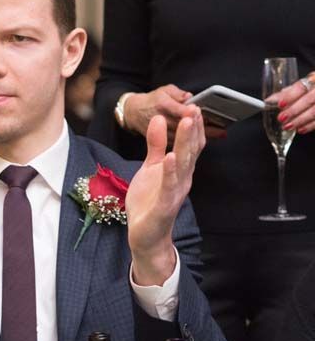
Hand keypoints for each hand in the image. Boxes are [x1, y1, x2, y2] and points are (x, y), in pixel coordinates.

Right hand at [124, 85, 224, 141]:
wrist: (134, 114)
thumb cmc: (152, 100)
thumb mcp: (164, 90)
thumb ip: (178, 93)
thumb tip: (190, 97)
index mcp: (162, 105)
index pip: (180, 111)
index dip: (192, 113)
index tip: (204, 113)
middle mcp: (162, 120)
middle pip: (185, 127)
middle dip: (204, 128)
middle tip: (221, 128)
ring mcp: (162, 133)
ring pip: (184, 138)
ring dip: (201, 136)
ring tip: (219, 133)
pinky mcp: (162, 141)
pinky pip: (180, 143)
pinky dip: (194, 141)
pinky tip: (207, 138)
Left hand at [126, 108, 205, 285]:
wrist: (145, 235)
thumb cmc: (150, 201)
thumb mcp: (150, 168)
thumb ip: (155, 145)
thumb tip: (157, 119)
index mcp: (179, 169)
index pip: (190, 144)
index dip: (192, 126)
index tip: (194, 105)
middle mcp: (182, 179)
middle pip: (189, 150)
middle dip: (192, 129)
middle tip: (196, 108)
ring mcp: (175, 191)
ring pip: (183, 164)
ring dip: (184, 143)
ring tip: (188, 123)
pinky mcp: (165, 205)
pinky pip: (169, 186)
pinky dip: (170, 171)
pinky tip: (170, 158)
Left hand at [269, 72, 314, 133]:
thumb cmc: (313, 88)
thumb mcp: (303, 86)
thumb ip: (287, 93)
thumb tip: (270, 100)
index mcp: (313, 80)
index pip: (301, 87)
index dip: (290, 96)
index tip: (280, 104)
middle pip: (309, 99)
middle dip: (294, 110)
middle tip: (281, 118)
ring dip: (300, 120)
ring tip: (288, 126)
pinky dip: (310, 126)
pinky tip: (301, 129)